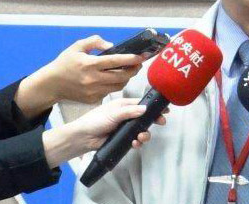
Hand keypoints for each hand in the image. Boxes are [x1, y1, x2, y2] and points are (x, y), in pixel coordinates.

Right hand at [16, 35, 146, 117]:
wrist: (51, 84)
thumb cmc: (65, 63)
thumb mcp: (77, 46)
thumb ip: (94, 41)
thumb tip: (111, 45)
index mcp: (89, 64)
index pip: (115, 61)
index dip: (130, 59)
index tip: (141, 57)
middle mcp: (93, 79)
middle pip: (121, 76)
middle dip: (133, 70)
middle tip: (138, 64)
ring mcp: (93, 91)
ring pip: (118, 86)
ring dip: (126, 78)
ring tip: (129, 71)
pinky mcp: (93, 99)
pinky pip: (110, 92)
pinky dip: (115, 85)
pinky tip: (115, 79)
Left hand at [43, 98, 166, 167]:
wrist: (83, 138)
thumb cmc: (96, 120)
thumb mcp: (113, 113)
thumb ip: (129, 111)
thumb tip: (146, 109)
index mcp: (125, 106)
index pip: (143, 104)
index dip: (153, 107)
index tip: (165, 110)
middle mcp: (127, 116)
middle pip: (145, 117)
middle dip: (153, 121)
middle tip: (161, 123)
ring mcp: (125, 128)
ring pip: (142, 130)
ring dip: (145, 134)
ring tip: (140, 137)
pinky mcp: (123, 139)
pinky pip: (135, 140)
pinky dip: (137, 142)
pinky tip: (134, 144)